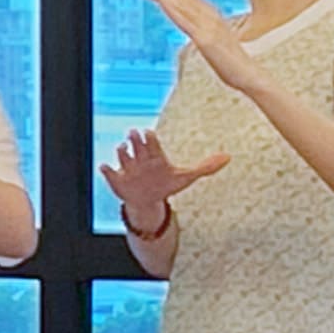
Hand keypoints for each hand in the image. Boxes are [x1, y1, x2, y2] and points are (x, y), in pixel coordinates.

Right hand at [101, 127, 229, 231]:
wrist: (148, 200)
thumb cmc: (166, 183)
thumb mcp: (187, 177)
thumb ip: (207, 167)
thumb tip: (228, 157)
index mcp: (156, 156)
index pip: (153, 144)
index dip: (151, 140)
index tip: (150, 134)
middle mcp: (141, 159)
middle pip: (137, 146)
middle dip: (135, 140)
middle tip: (134, 132)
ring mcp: (128, 169)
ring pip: (123, 157)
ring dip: (122, 153)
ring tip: (121, 148)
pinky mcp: (118, 180)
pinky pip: (110, 173)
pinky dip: (107, 170)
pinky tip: (105, 167)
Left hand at [137, 0, 265, 96]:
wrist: (249, 75)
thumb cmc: (233, 64)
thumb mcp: (217, 44)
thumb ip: (206, 35)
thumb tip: (198, 34)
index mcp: (213, 17)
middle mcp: (211, 17)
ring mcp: (208, 26)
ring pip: (181, 5)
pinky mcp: (204, 39)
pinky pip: (185, 21)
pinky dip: (172, 9)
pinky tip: (161, 0)